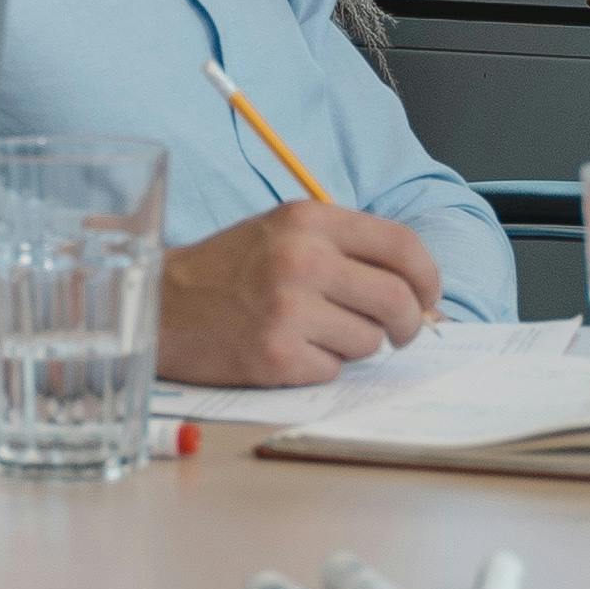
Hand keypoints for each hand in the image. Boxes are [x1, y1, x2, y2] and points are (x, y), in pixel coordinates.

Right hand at [157, 205, 443, 387]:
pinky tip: (289, 350)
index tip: (428, 297)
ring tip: (318, 333)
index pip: (402, 245)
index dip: (427, 277)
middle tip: (400, 333)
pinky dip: (321, 366)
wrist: (161, 305)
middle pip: (397, 299)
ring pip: (369, 340)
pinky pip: (333, 369)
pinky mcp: (276, 354)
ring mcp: (288, 308)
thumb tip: (419, 294)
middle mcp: (302, 259)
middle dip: (409, 324)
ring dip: (355, 345)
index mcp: (310, 219)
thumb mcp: (285, 232)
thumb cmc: (229, 270)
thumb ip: (347, 251)